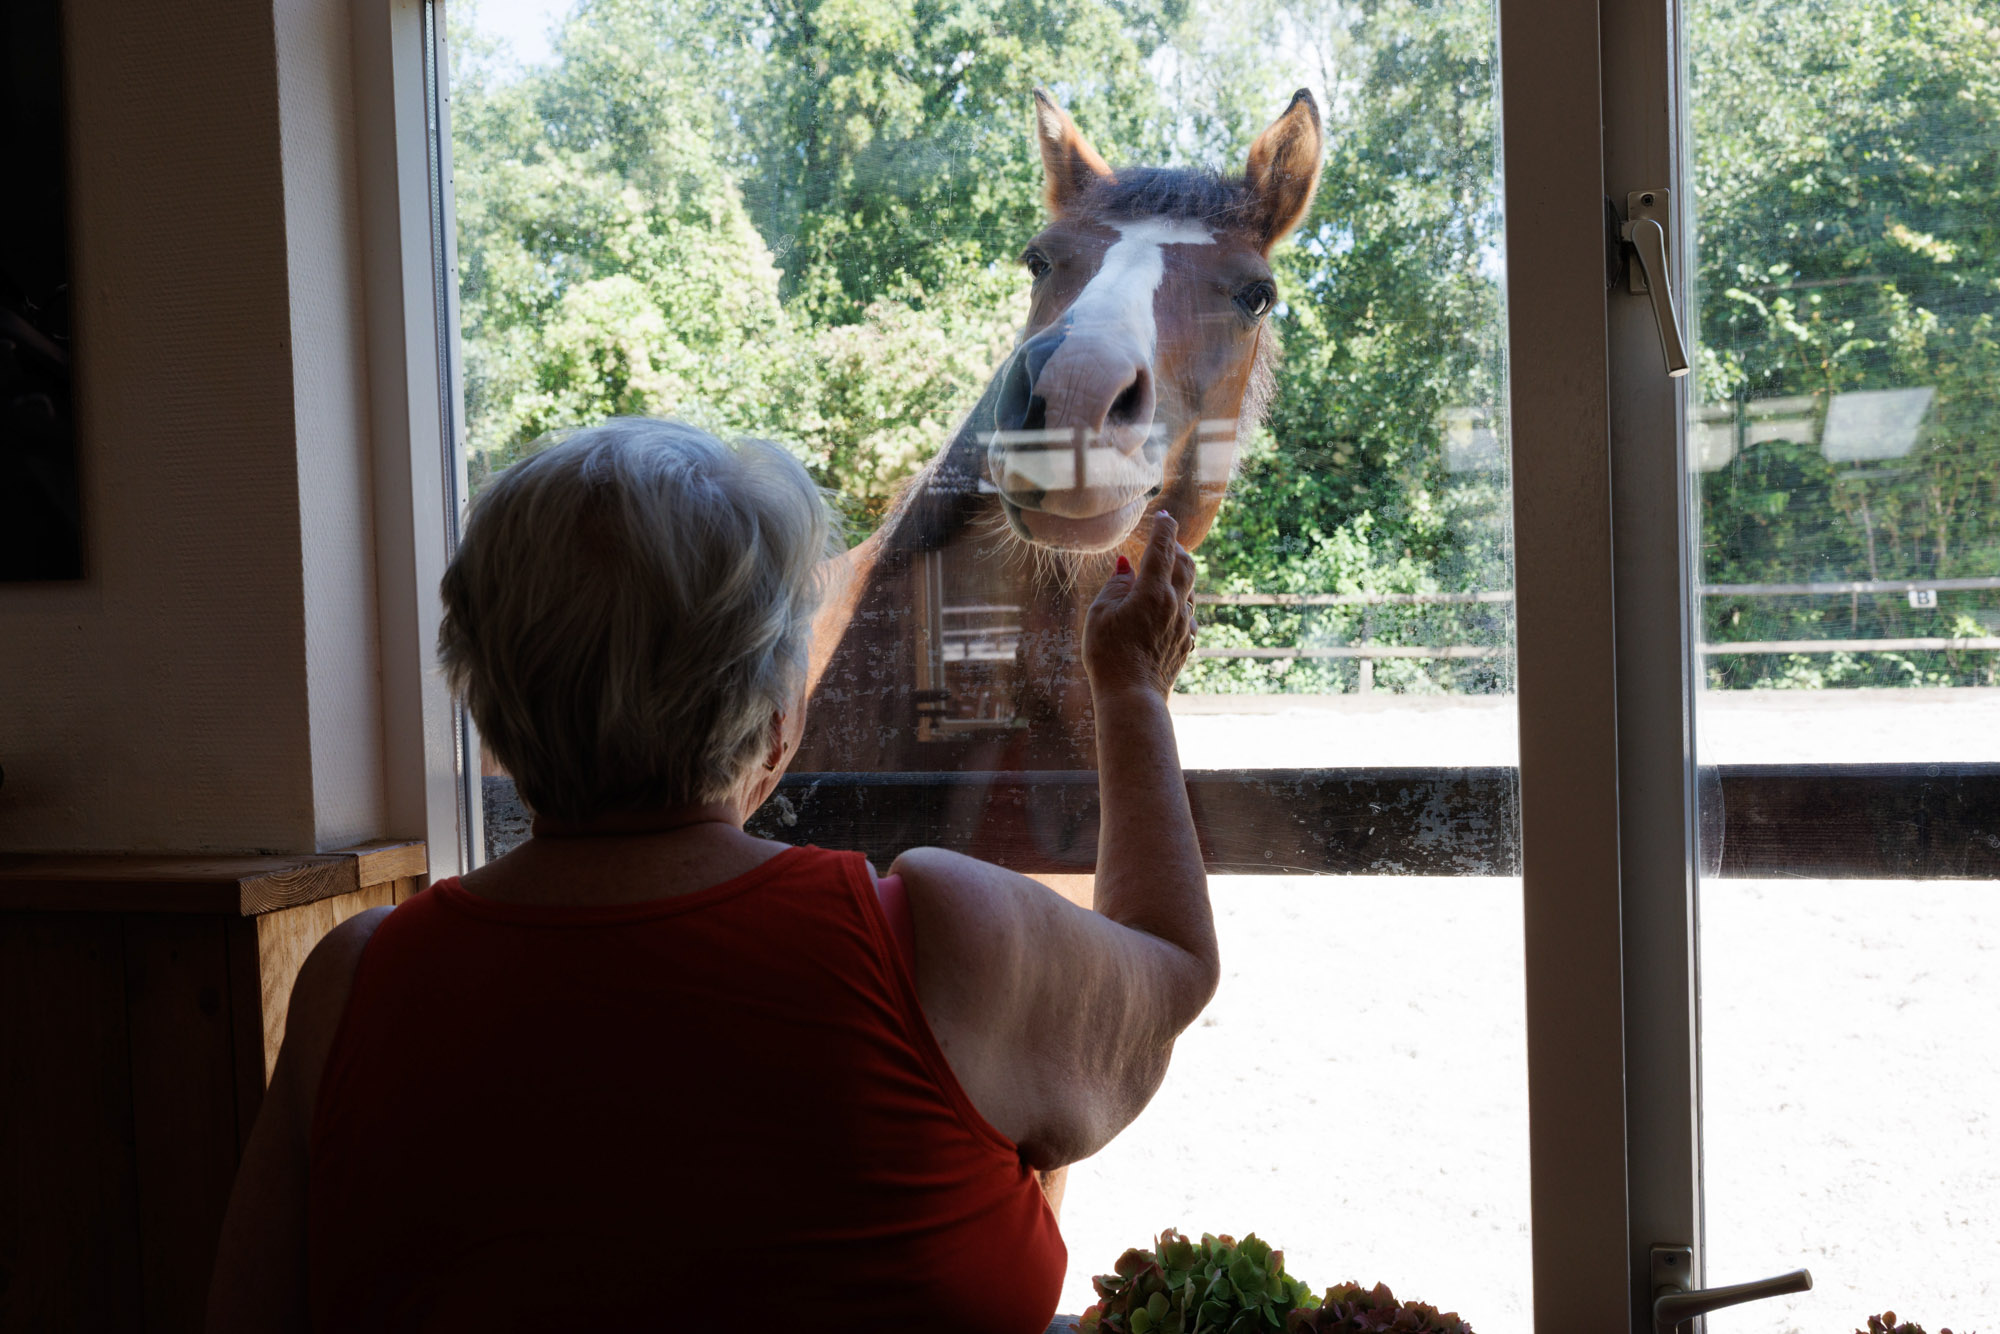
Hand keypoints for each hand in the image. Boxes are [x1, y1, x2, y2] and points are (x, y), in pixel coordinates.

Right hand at [1084, 510, 1197, 698]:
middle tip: (1164, 541)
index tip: (1164, 515)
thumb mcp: (1100, 614)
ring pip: (1190, 588)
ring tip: (1163, 572)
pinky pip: (1189, 613)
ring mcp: (1185, 625)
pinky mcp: (1186, 643)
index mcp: (1153, 591)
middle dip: (1176, 547)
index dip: (1164, 527)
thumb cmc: (1108, 654)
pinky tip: (1168, 606)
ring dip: (1180, 574)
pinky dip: (1180, 600)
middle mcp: (1176, 604)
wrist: (1132, 696)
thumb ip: (1116, 584)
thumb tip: (1127, 565)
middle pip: (1186, 563)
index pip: (1164, 547)